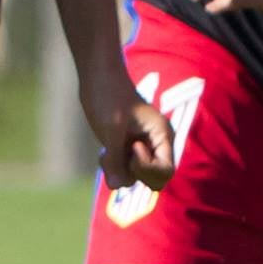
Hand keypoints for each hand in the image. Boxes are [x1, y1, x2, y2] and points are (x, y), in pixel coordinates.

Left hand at [82, 66, 174, 191]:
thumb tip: (115, 187)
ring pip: (134, 177)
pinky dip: (113, 167)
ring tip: (105, 153)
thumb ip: (116, 159)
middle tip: (115, 153)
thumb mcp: (111, 128)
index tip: (132, 148)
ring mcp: (141, 148)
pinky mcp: (126, 149)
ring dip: (118, 170)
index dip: (147, 169)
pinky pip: (123, 171)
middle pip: (152, 179)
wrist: (97, 76)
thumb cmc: (109, 95)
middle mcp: (155, 144)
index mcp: (162, 135)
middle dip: (131, 173)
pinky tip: (104, 153)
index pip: (165, 171)